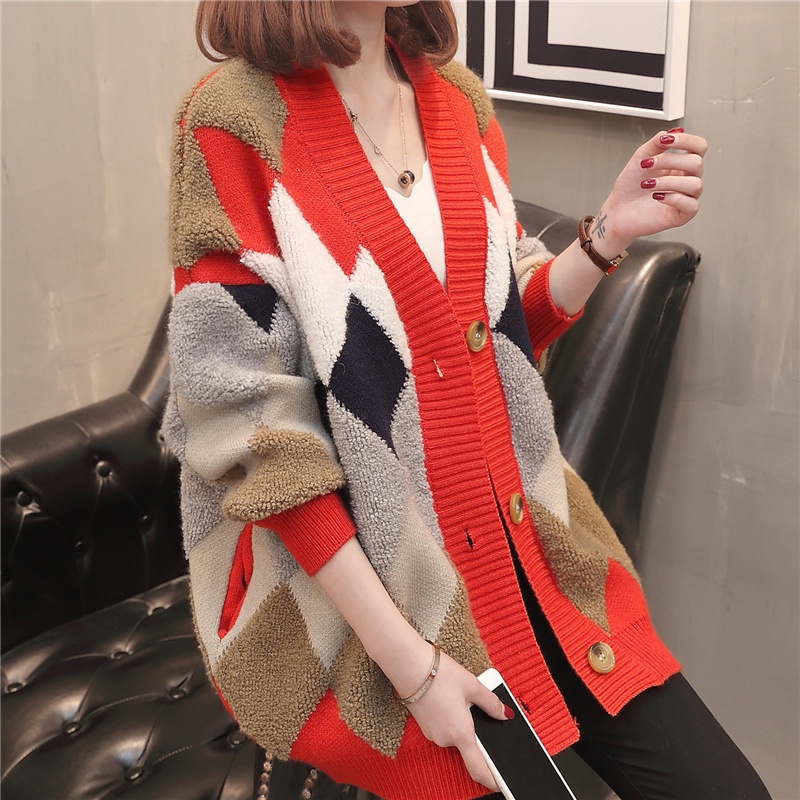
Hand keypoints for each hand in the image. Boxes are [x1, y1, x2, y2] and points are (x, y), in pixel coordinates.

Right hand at [401, 651, 509, 791]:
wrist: (409, 666)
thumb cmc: (440, 674)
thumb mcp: (472, 685)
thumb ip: (491, 703)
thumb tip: (504, 714)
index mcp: (461, 733)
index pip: (478, 769)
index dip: (491, 780)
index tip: (500, 782)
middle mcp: (445, 739)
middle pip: (467, 745)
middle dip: (474, 729)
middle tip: (475, 705)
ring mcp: (433, 733)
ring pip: (454, 734)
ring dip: (461, 721)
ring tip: (459, 694)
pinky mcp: (424, 725)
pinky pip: (443, 727)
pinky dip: (450, 717)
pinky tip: (448, 697)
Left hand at [595, 128, 707, 254]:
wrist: (617, 210)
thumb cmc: (629, 187)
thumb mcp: (640, 159)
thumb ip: (656, 143)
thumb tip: (674, 131)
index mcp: (680, 164)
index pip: (699, 147)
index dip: (686, 140)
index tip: (665, 140)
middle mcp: (686, 179)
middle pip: (696, 163)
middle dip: (669, 160)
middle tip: (646, 164)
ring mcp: (686, 198)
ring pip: (695, 184)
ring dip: (668, 181)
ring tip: (647, 184)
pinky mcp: (682, 215)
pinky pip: (691, 205)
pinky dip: (673, 198)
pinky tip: (657, 197)